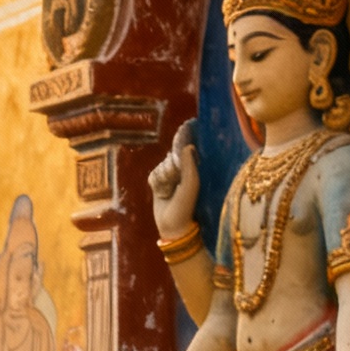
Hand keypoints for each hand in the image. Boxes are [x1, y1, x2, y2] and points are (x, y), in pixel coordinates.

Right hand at [149, 121, 200, 238]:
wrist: (173, 227)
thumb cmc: (187, 206)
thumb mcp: (191, 184)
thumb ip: (189, 165)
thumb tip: (188, 146)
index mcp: (195, 170)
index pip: (189, 148)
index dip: (187, 136)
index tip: (188, 123)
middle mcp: (183, 171)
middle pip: (172, 156)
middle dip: (171, 167)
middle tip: (174, 184)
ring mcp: (170, 176)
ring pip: (162, 165)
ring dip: (163, 178)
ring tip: (168, 192)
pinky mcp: (159, 182)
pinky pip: (154, 174)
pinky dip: (156, 183)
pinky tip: (161, 193)